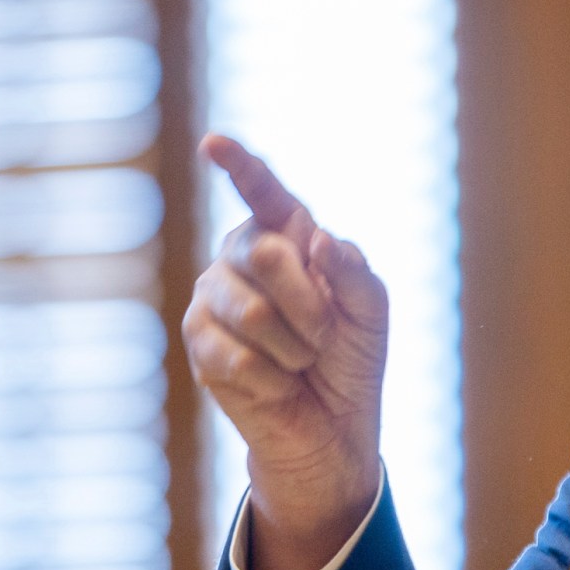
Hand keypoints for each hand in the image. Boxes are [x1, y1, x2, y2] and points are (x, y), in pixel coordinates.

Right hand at [183, 133, 389, 569]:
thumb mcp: (370, 311)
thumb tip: (318, 239)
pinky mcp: (199, 343)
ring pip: (249, 309)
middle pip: (264, 253)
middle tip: (323, 334)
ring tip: (299, 361)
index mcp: (287, 237)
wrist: (332, 426)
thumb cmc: (351, 358)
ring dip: (292, 346)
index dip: (240, 166)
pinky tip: (276, 384)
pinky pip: (236, 354)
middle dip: (308, 302)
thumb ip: (353, 270)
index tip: (213, 143)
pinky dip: (272, 377)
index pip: (263, 193)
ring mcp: (213, 297)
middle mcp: (242, 257)